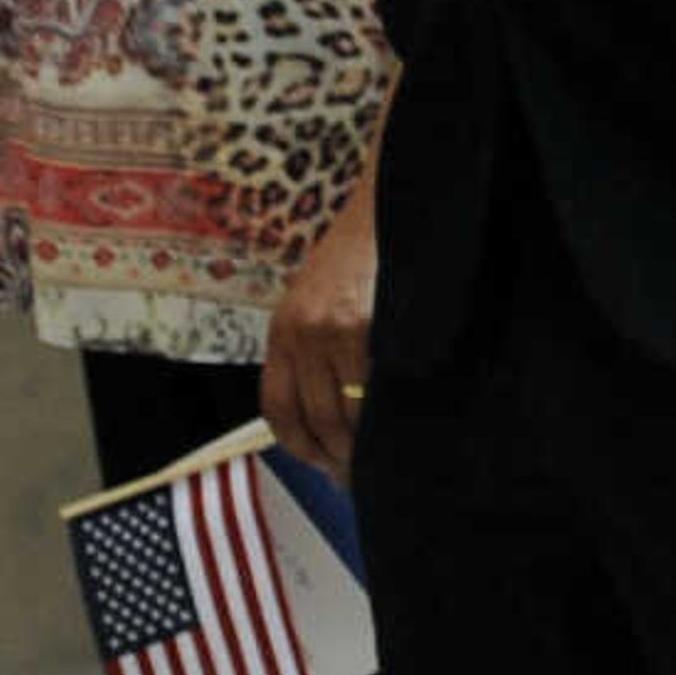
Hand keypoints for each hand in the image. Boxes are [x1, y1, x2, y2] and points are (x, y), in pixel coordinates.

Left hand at [259, 161, 379, 475]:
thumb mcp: (323, 296)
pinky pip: (371, 385)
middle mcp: (299, 333)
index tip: (323, 465)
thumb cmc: (366, 251)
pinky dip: (383, 412)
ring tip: (381, 459)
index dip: (299, 446)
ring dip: (360, 443)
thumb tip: (338, 408)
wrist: (390, 198)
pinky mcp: (362, 323)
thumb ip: (321, 344)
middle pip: (312, 417)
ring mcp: (330, 329)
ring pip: (342, 410)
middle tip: (360, 476)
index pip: (277, 408)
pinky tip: (398, 422)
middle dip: (336, 455)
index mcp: (284, 328)